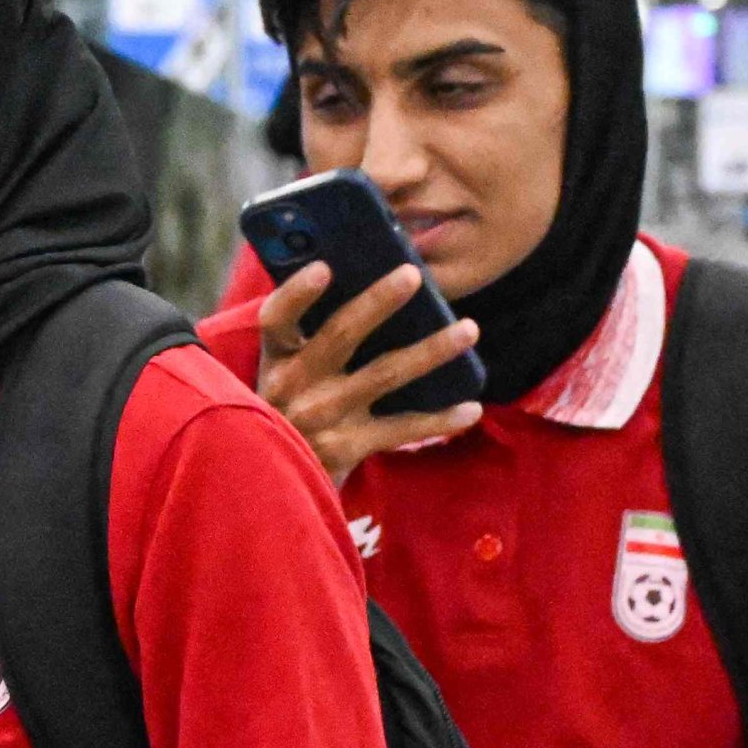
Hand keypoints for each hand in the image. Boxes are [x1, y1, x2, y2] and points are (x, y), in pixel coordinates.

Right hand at [254, 260, 486, 483]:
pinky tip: (471, 410)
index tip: (325, 268)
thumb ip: (308, 336)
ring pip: (384, 375)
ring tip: (469, 330)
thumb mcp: (283, 373)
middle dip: (378, 303)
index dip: (298, 294)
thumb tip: (355, 276)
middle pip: (340, 335)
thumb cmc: (289, 412)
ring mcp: (323, 417)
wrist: (277, 479)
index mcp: (277, 359)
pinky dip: (438, 420)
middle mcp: (294, 386)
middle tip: (413, 275)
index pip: (276, 319)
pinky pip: (401, 429)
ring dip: (430, 350)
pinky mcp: (346, 447)